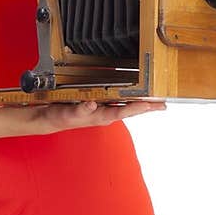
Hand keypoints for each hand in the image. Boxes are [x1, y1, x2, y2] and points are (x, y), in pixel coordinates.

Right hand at [26, 98, 165, 133]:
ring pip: (127, 105)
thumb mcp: (69, 112)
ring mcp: (104, 110)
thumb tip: (92, 104)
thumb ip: (81, 110)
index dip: (139, 107)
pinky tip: (136, 96)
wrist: (51, 119)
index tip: (154, 104)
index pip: (125, 110)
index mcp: (102, 116)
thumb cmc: (61, 116)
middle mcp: (106, 114)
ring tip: (155, 100)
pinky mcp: (100, 105)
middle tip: (164, 104)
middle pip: (131, 109)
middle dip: (148, 107)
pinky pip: (119, 101)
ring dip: (141, 103)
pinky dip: (129, 98)